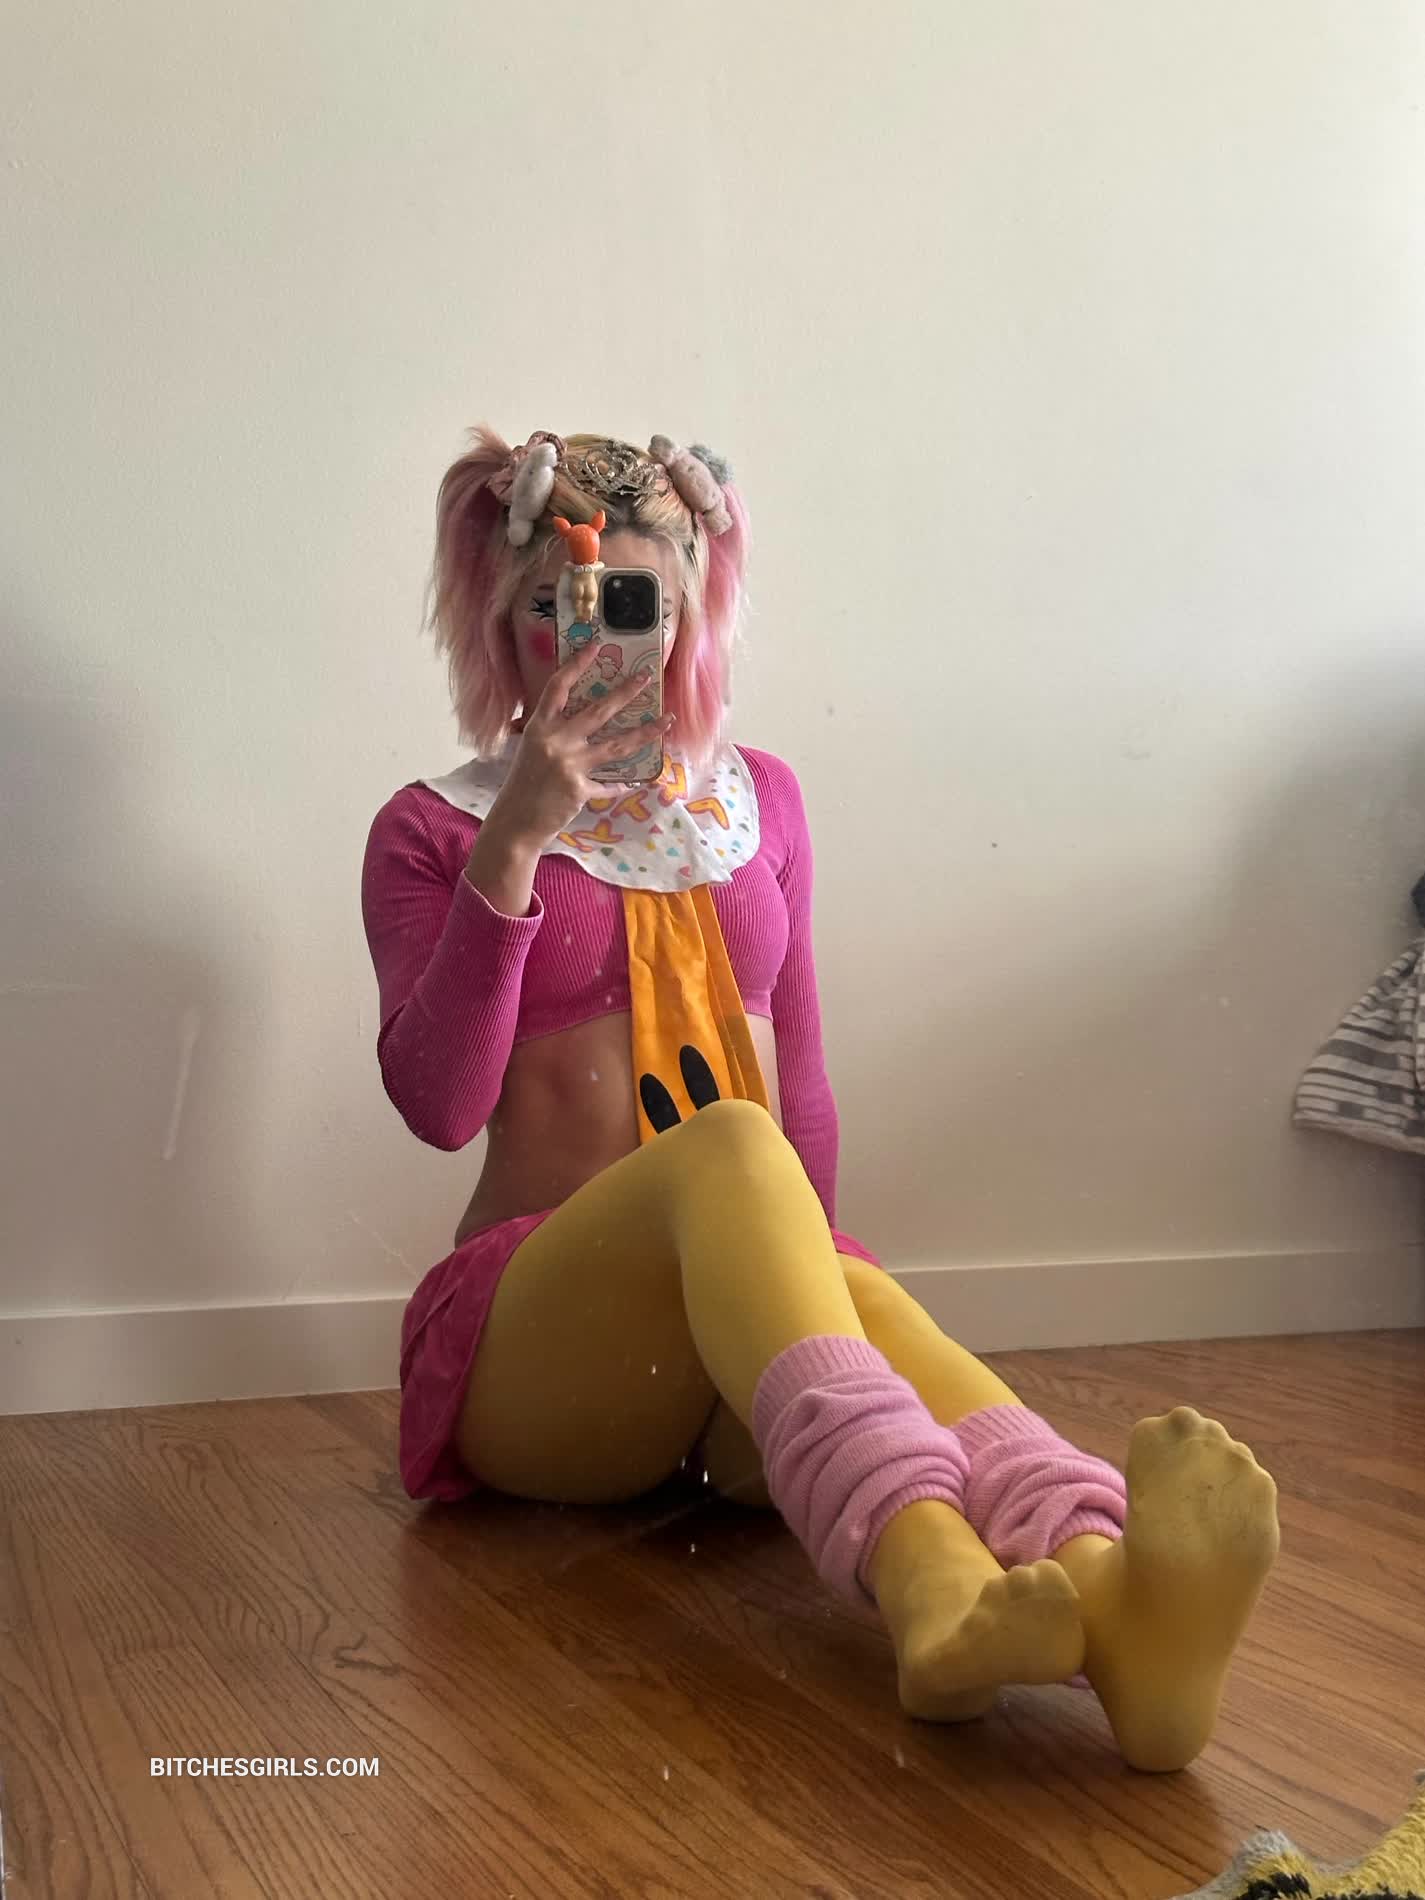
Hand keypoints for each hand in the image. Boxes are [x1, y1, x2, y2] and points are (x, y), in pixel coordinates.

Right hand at [489, 648, 673, 850]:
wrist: (516, 821)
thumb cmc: (524, 783)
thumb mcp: (531, 749)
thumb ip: (553, 731)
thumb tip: (584, 717)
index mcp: (539, 726)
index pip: (558, 687)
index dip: (576, 664)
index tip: (596, 646)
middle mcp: (555, 741)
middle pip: (598, 710)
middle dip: (626, 691)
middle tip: (647, 676)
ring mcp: (569, 765)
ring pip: (617, 744)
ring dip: (646, 732)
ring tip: (667, 721)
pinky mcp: (580, 789)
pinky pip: (611, 784)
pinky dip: (624, 784)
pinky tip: (639, 781)